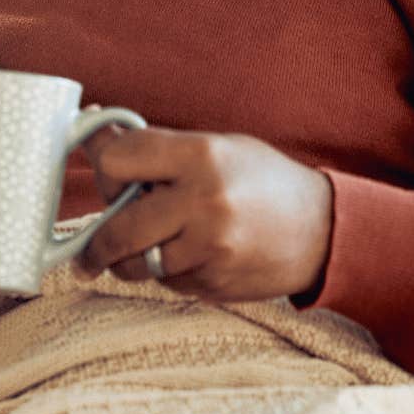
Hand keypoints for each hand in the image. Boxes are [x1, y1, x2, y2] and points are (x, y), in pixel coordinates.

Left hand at [75, 127, 333, 301]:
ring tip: (147, 245)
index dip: (104, 166)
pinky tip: (190, 256)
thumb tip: (89, 129)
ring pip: (136, 265)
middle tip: (89, 250)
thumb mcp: (214, 146)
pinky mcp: (215, 284)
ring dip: (130, 260)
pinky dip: (166, 273)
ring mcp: (210, 249)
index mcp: (200, 155)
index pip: (116, 159)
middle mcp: (203, 202)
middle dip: (96, 242)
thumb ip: (156, 147)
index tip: (108, 174)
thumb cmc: (262, 179)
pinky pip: (166, 283)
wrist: (324, 230)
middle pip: (116, 229)